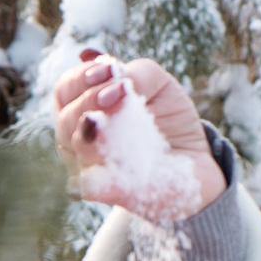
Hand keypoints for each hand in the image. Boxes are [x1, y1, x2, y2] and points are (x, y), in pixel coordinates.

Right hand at [50, 49, 226, 219]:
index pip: (65, 90)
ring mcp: (90, 169)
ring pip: (73, 146)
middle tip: (120, 90)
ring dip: (92, 122)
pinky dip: (97, 167)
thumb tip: (104, 65)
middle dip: (89, 97)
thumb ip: (136, 72)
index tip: (110, 68)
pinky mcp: (107, 194)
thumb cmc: (169, 119)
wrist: (195, 161)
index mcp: (83, 108)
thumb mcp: (159, 85)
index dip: (81, 76)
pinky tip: (112, 151)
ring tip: (120, 104)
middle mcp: (79, 139)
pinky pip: (89, 184)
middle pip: (64, 116)